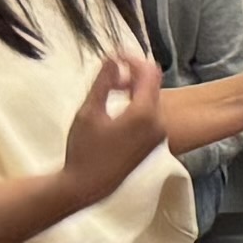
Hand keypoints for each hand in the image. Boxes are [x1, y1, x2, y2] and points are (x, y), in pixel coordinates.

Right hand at [57, 48, 169, 204]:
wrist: (87, 187)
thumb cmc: (84, 150)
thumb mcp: (89, 112)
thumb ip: (103, 82)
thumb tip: (112, 59)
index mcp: (144, 114)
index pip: (148, 72)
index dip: (132, 59)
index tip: (113, 56)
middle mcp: (158, 124)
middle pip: (153, 84)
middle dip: (132, 74)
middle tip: (108, 75)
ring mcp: (158, 135)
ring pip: (152, 99)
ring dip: (133, 89)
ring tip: (108, 91)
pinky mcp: (153, 143)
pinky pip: (151, 113)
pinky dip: (136, 104)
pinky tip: (116, 109)